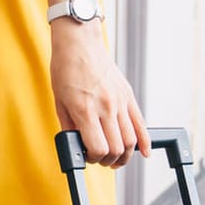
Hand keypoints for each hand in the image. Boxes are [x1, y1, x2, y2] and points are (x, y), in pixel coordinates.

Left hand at [50, 21, 148, 168]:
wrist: (79, 44)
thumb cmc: (66, 70)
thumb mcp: (59, 103)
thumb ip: (69, 127)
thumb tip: (77, 146)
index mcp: (86, 111)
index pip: (98, 148)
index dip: (93, 159)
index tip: (87, 157)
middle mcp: (106, 108)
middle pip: (116, 148)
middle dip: (108, 160)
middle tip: (100, 159)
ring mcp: (120, 102)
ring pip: (130, 140)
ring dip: (124, 155)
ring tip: (116, 158)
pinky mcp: (128, 96)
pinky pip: (141, 124)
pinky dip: (145, 142)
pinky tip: (144, 152)